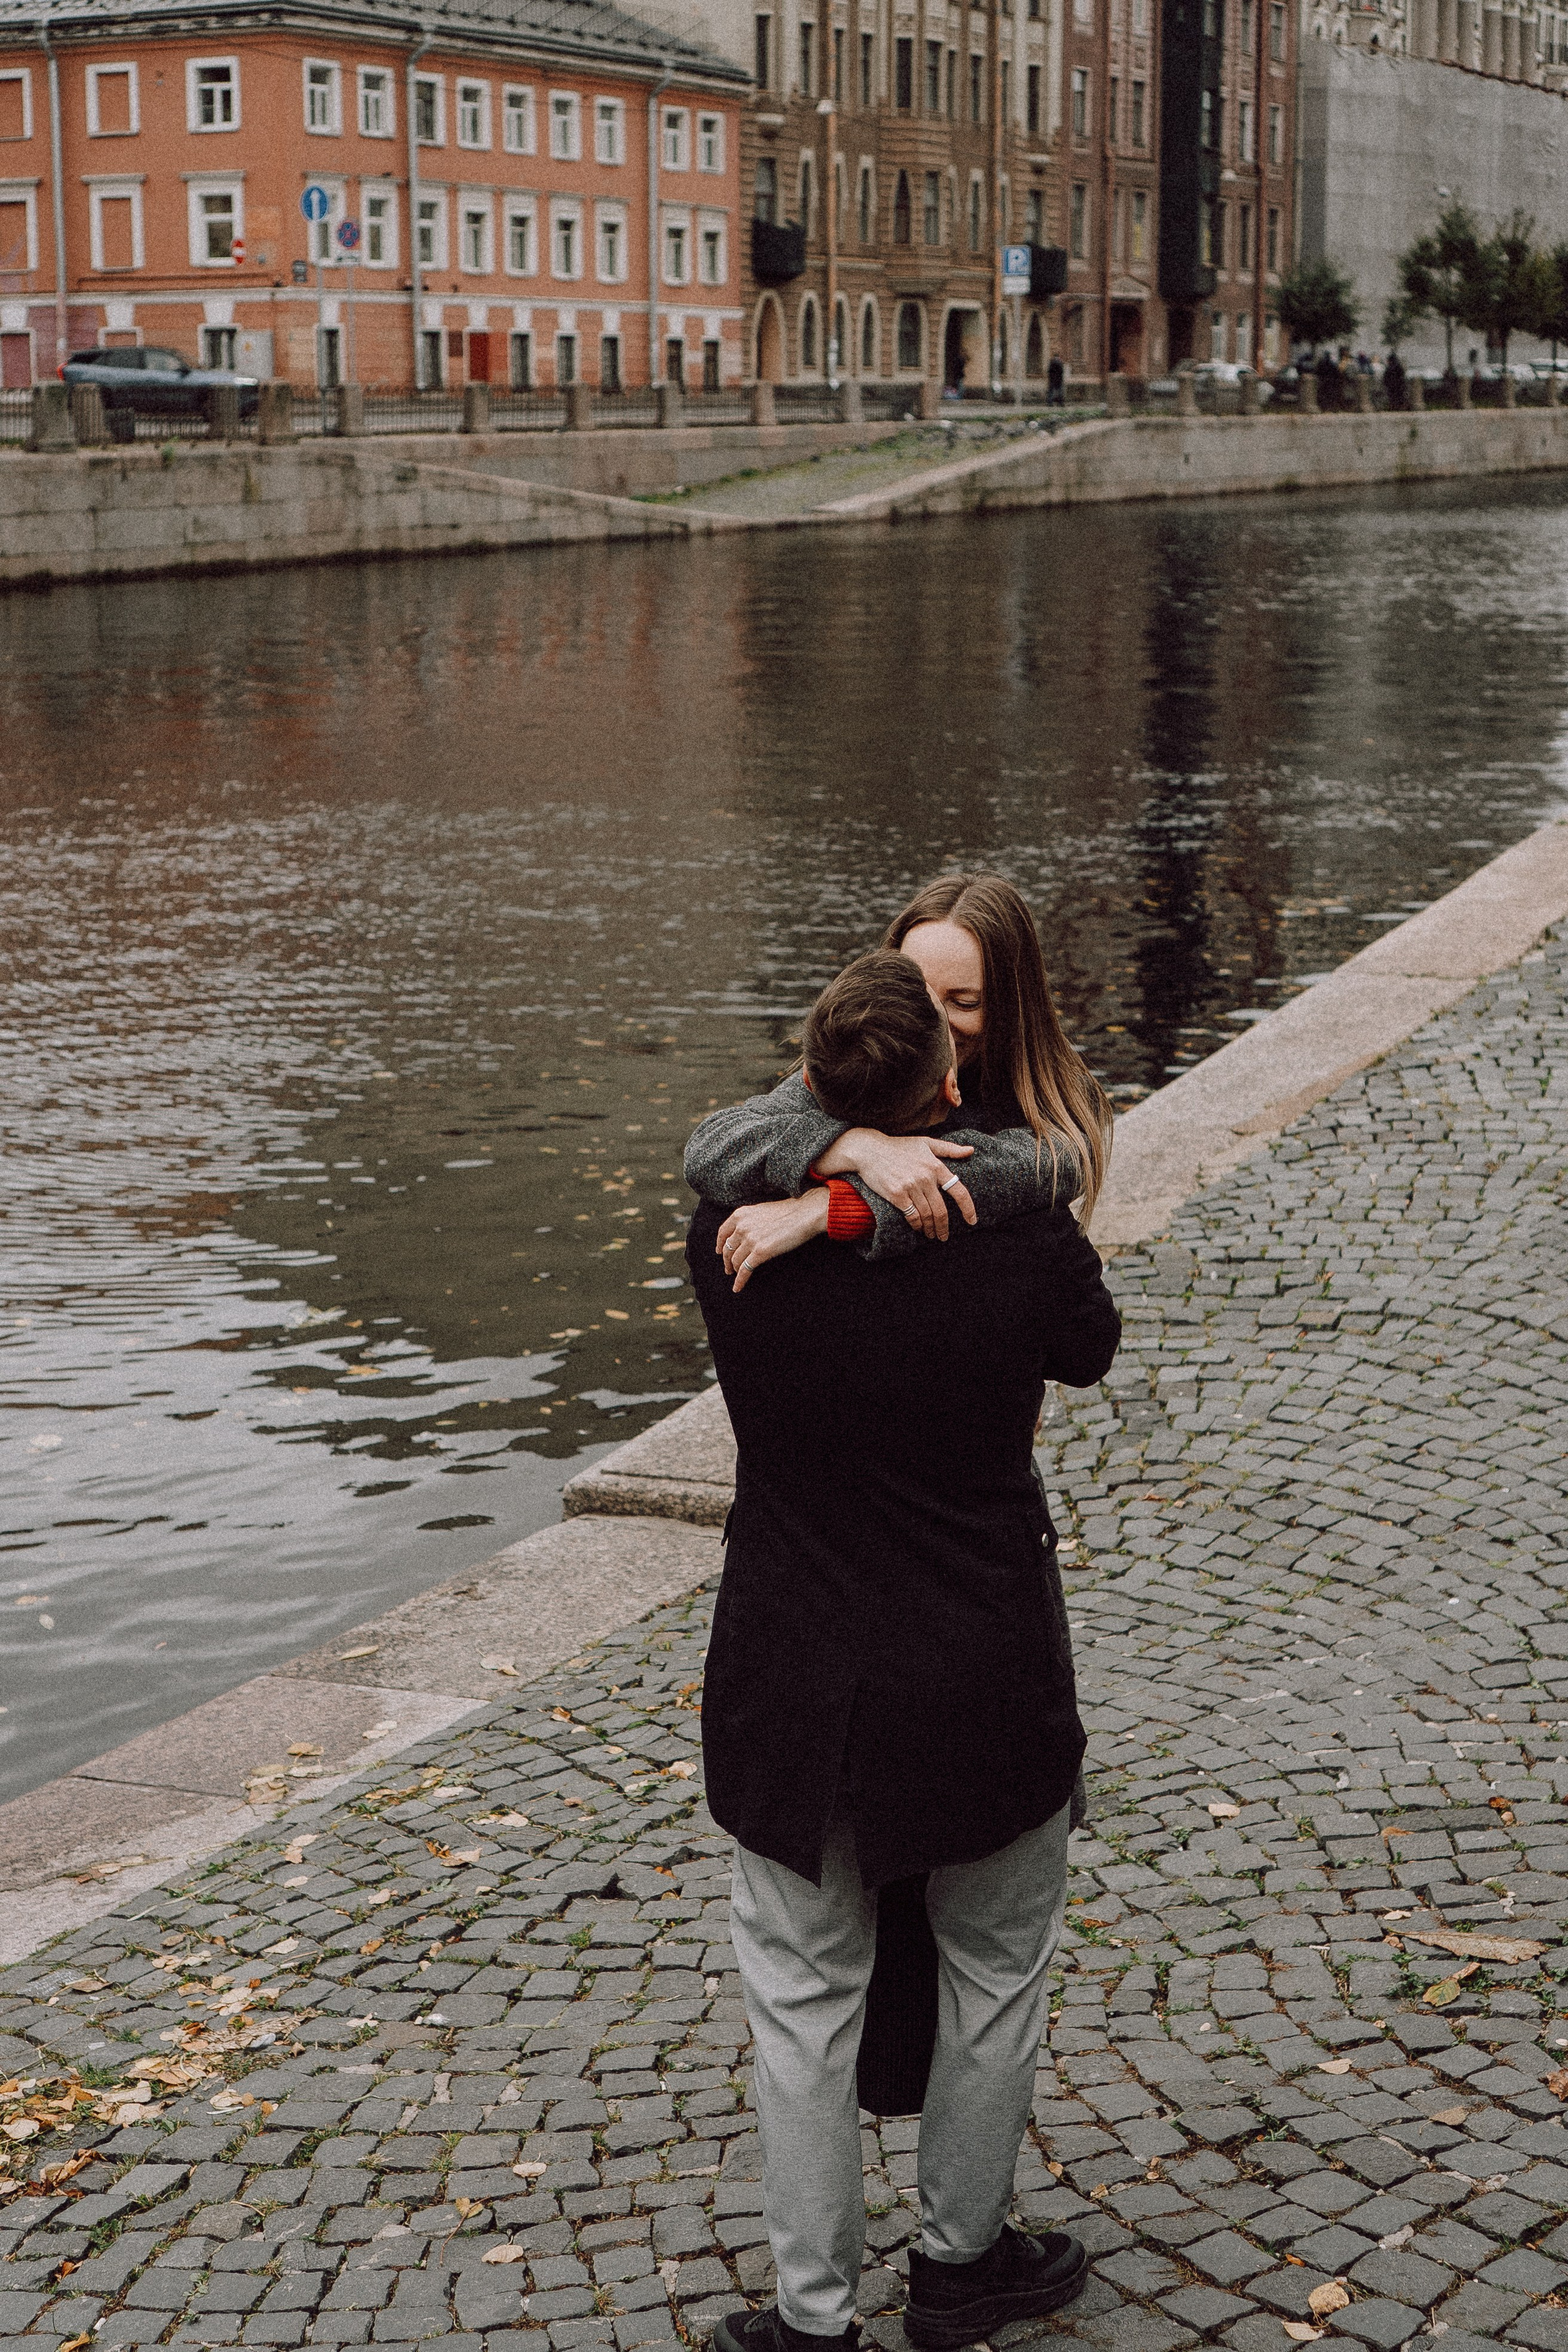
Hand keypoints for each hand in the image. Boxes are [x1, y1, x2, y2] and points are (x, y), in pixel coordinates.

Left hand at [717, 1192, 828, 1292]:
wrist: (804, 1214)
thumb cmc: (788, 1211)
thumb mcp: (762, 1210)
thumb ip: (750, 1220)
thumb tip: (745, 1233)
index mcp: (740, 1215)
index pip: (723, 1232)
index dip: (720, 1244)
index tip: (720, 1252)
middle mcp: (741, 1226)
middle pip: (728, 1249)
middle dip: (727, 1261)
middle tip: (728, 1268)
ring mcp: (750, 1239)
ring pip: (735, 1260)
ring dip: (734, 1271)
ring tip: (735, 1276)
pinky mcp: (760, 1252)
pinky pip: (745, 1270)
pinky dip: (740, 1280)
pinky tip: (738, 1287)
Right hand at [813, 1130, 976, 1240]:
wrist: (869, 1150)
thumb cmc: (899, 1146)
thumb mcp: (926, 1142)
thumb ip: (949, 1149)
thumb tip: (971, 1151)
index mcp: (936, 1166)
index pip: (959, 1191)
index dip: (968, 1208)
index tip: (972, 1221)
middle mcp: (925, 1177)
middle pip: (941, 1210)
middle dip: (944, 1227)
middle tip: (944, 1236)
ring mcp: (910, 1186)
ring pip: (927, 1215)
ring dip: (930, 1229)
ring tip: (932, 1235)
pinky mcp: (896, 1195)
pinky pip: (912, 1216)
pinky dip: (917, 1225)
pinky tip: (918, 1228)